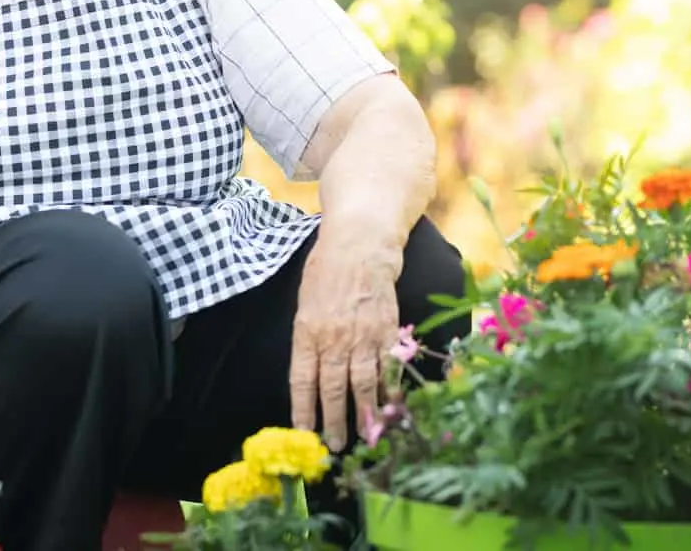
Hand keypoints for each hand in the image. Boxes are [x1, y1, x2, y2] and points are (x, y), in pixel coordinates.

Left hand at [289, 238, 400, 451]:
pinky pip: (387, 369)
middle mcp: (333, 338)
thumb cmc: (327, 268)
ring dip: (363, 414)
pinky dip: (388, 391)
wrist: (362, 245)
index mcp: (306, 330)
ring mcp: (362, 336)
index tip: (304, 433)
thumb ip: (307, 336)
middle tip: (334, 446)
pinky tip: (388, 407)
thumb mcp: (305, 301)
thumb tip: (311, 372)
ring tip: (363, 436)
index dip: (303, 409)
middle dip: (333, 421)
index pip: (302, 380)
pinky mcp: (387, 332)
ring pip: (362, 385)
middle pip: (333, 389)